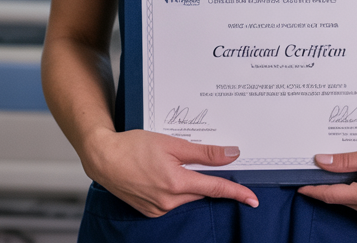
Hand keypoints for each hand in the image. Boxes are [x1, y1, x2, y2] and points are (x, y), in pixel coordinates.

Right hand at [83, 129, 258, 216]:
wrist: (104, 158)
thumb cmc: (134, 147)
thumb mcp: (173, 144)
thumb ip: (204, 153)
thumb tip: (231, 155)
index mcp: (177, 183)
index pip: (215, 189)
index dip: (236, 193)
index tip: (252, 199)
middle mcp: (169, 201)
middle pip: (201, 190)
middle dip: (204, 178)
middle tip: (190, 160)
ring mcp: (158, 209)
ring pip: (187, 196)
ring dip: (187, 182)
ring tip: (167, 164)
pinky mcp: (150, 211)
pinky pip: (173, 202)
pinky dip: (175, 189)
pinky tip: (161, 175)